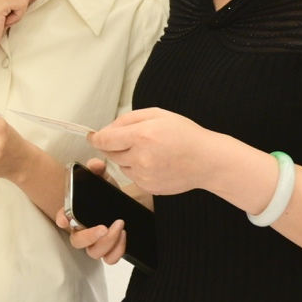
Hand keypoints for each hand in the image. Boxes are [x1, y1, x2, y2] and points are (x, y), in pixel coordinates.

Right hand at [55, 158, 127, 263]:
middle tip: (104, 227)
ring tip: (120, 227)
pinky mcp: (110, 250)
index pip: (63, 219)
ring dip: (107, 242)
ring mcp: (96, 243)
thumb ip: (98, 170)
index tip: (65, 220)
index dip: (62, 220)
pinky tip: (124, 236)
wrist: (129, 207)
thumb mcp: (105, 180)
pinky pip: (110, 259)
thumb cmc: (110, 195)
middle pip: (77, 242)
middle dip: (89, 236)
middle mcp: (83, 231)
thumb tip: (95, 165)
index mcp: (77, 215)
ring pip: (94, 252)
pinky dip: (117, 251)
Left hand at [88, 108, 227, 196]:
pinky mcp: (149, 187)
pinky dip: (138, 170)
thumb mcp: (156, 114)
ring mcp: (145, 175)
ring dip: (127, 158)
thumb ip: (126, 119)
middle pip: (109, 154)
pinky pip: (132, 177)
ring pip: (121, 166)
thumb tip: (105, 130)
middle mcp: (141, 157)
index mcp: (142, 135)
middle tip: (134, 139)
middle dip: (115, 146)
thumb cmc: (185, 134)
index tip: (94, 136)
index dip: (96, 138)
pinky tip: (156, 163)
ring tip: (150, 151)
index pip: (104, 140)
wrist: (208, 160)